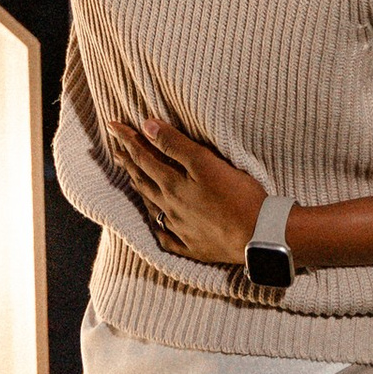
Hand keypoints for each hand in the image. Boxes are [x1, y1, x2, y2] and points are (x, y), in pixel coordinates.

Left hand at [112, 113, 264, 265]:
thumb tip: (146, 126)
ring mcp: (180, 230)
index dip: (128, 139)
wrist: (259, 236)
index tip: (113, 126)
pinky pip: (168, 238)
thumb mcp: (205, 162)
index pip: (143, 157)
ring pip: (153, 207)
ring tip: (133, 179)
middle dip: (129, 163)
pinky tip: (158, 224)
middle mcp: (171, 207)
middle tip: (117, 151)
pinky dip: (159, 227)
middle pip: (144, 181)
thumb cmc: (238, 196)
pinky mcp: (193, 247)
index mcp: (173, 185)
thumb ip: (174, 144)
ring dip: (140, 190)